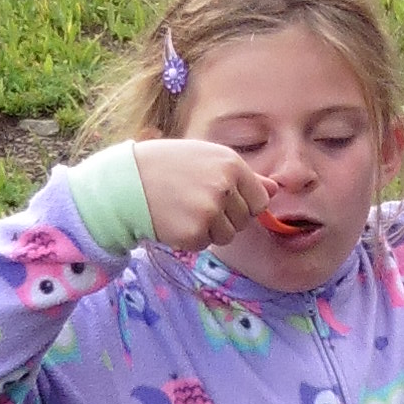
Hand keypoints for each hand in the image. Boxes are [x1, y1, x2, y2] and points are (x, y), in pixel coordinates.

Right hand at [134, 135, 265, 252]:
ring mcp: (209, 211)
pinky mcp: (194, 233)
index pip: (260, 200)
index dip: (243, 203)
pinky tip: (174, 220)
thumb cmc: (169, 166)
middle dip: (225, 217)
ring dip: (209, 229)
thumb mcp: (208, 159)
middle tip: (195, 201)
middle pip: (244, 220)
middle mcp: (224, 187)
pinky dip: (191, 238)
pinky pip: (205, 244)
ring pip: (226, 235)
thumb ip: (244, 176)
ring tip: (184, 209)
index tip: (221, 198)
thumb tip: (275, 190)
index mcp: (231, 164)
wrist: (128, 181)